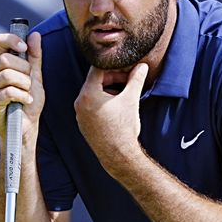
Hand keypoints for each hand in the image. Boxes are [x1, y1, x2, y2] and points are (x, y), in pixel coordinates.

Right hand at [0, 31, 43, 139]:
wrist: (26, 126)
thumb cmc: (28, 101)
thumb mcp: (35, 76)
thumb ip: (34, 56)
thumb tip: (34, 35)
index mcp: (0, 64)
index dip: (11, 40)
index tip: (24, 47)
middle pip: (5, 60)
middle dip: (23, 69)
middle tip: (29, 81)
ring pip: (7, 75)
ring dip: (24, 84)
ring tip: (27, 92)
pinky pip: (8, 91)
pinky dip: (22, 95)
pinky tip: (26, 100)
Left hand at [74, 62, 148, 176]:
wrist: (118, 155)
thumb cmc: (123, 128)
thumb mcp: (131, 99)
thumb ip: (136, 79)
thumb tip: (142, 66)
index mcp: (87, 94)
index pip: (97, 69)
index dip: (114, 66)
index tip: (126, 67)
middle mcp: (79, 103)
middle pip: (95, 81)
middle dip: (112, 78)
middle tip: (128, 80)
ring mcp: (79, 115)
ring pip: (93, 94)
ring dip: (109, 90)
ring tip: (124, 94)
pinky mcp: (83, 124)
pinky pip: (91, 106)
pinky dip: (103, 102)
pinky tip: (117, 107)